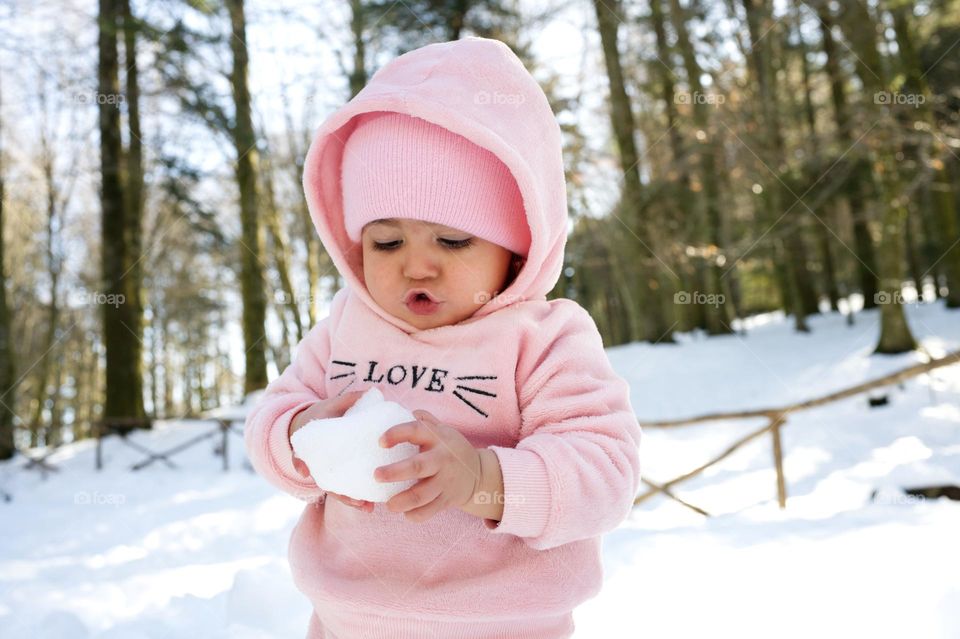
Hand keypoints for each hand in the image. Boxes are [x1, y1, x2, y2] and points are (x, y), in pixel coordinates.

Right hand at [289, 391, 374, 512]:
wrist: (308, 428)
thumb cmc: (321, 416)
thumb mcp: (331, 405)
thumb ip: (349, 399)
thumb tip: (373, 392)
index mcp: (312, 444)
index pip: (304, 455)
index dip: (302, 463)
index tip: (306, 471)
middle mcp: (317, 463)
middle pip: (326, 482)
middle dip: (341, 494)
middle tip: (358, 501)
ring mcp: (327, 471)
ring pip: (337, 490)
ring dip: (351, 501)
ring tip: (367, 508)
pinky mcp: (338, 475)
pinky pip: (345, 490)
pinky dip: (356, 499)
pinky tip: (370, 506)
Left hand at [374, 409, 481, 522]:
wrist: (479, 474)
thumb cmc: (451, 449)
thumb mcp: (442, 429)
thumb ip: (424, 421)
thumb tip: (400, 410)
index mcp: (437, 437)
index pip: (415, 430)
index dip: (396, 434)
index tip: (379, 442)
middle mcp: (442, 458)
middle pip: (417, 467)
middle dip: (394, 473)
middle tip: (376, 476)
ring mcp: (445, 481)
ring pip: (422, 494)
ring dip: (402, 501)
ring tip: (388, 504)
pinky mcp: (447, 499)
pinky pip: (429, 511)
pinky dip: (415, 514)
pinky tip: (405, 512)